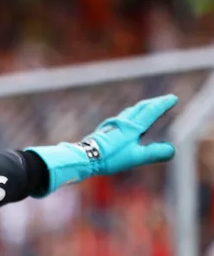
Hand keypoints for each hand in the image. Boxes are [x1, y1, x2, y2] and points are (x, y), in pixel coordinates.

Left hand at [27, 94, 177, 196]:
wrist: (83, 157)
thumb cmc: (109, 158)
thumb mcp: (135, 157)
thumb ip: (154, 153)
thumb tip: (172, 150)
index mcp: (132, 126)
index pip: (151, 111)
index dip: (163, 104)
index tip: (173, 98)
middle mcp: (123, 122)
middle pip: (141, 107)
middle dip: (154, 102)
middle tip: (165, 99)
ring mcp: (112, 124)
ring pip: (130, 112)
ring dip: (142, 108)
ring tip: (148, 108)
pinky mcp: (105, 130)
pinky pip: (122, 118)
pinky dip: (131, 115)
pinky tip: (126, 122)